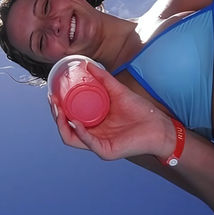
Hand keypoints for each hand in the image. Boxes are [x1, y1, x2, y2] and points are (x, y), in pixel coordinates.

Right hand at [48, 64, 173, 160]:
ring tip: (58, 110)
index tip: (52, 94)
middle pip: (66, 127)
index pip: (69, 117)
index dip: (58, 107)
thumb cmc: (141, 111)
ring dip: (61, 124)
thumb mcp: (117, 90)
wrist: (160, 126)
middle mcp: (92, 135)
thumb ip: (103, 78)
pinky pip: (88, 142)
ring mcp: (98, 144)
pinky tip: (75, 122)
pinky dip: (79, 132)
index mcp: (93, 123)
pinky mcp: (106, 151)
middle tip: (53, 100)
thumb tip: (87, 63)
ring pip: (71, 137)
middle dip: (55, 114)